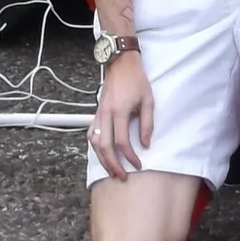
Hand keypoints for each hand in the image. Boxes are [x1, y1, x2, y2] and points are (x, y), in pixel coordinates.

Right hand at [89, 53, 152, 180]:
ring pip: (94, 142)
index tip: (138, 164)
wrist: (121, 64)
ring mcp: (98, 113)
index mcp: (119, 111)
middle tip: (121, 176)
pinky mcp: (96, 112)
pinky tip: (102, 154)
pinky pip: (91, 133)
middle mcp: (105, 114)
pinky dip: (95, 147)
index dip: (130, 156)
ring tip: (111, 170)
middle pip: (104, 146)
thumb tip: (145, 144)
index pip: (122, 141)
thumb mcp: (148, 100)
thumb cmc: (136, 80)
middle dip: (112, 164)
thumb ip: (147, 124)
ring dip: (101, 159)